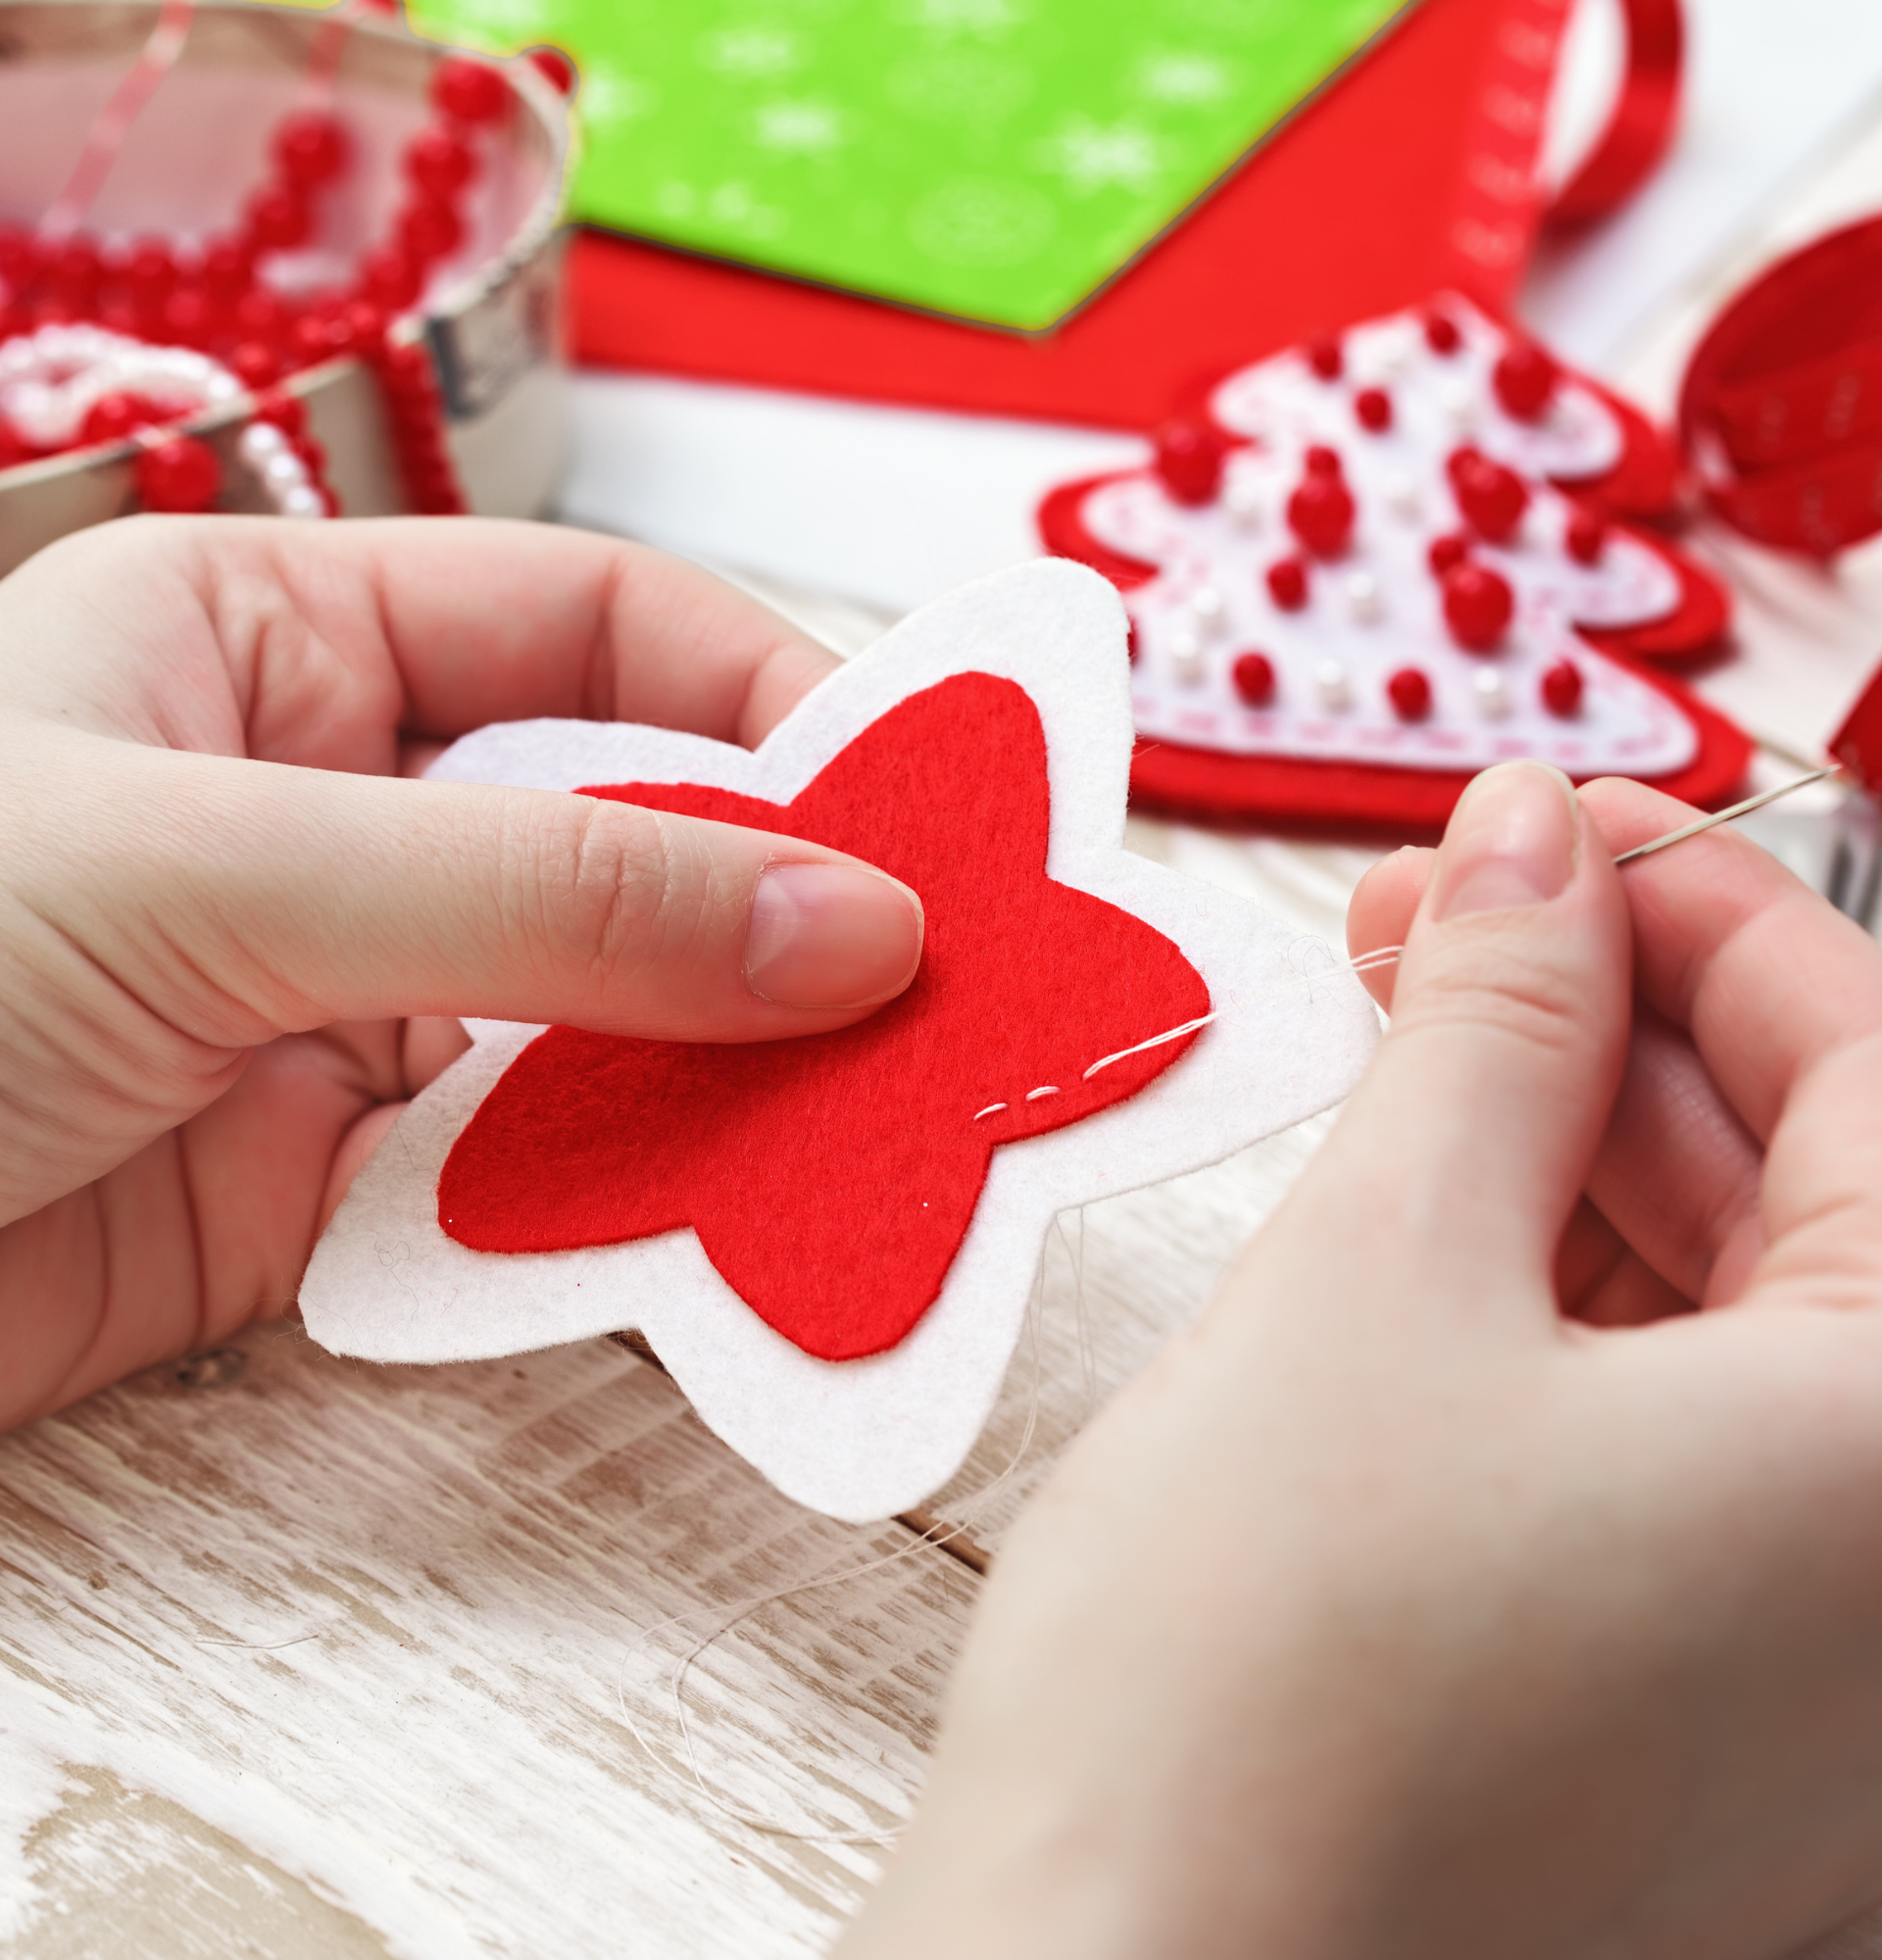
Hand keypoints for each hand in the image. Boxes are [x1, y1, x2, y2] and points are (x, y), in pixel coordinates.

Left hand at [0, 517, 920, 1453]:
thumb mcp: (215, 870)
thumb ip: (544, 894)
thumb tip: (848, 919)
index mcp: (279, 650)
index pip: (589, 632)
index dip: (768, 696)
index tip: (916, 804)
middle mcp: (329, 825)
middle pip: (623, 846)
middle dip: (783, 916)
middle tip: (949, 993)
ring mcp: (336, 1018)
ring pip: (596, 1034)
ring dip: (729, 1084)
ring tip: (883, 1130)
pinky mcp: (321, 1197)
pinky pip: (524, 1194)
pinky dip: (630, 1218)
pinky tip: (730, 1241)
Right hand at [842, 762, 1881, 1959]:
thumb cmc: (1248, 1704)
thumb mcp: (1377, 1279)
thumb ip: (1491, 1032)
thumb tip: (1533, 850)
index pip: (1875, 1072)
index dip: (1695, 906)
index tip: (1545, 825)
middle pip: (1810, 1184)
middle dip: (1611, 1018)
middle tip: (1436, 920)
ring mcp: (1801, 1668)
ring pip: (1727, 1303)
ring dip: (1567, 1143)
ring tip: (1402, 1037)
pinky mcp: (1679, 1705)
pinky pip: (1663, 1424)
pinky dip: (1552, 1286)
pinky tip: (1423, 1193)